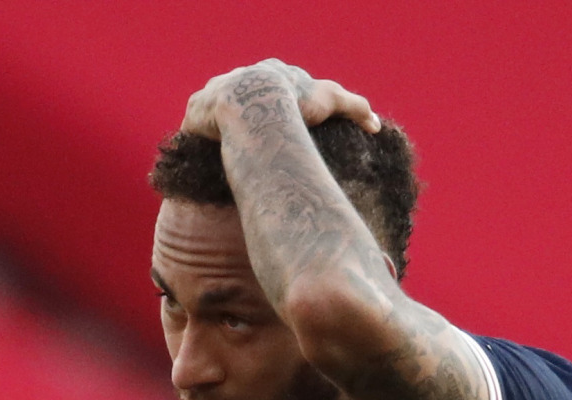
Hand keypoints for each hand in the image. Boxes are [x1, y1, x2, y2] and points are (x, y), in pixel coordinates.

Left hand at [181, 59, 379, 139]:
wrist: (256, 103)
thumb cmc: (296, 101)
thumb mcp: (332, 101)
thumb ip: (356, 109)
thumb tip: (377, 127)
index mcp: (270, 74)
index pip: (274, 87)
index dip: (277, 105)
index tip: (280, 124)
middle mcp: (240, 78)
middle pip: (241, 97)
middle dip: (243, 114)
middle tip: (248, 141)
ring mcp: (215, 93)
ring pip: (214, 111)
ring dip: (216, 126)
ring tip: (222, 149)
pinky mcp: (196, 110)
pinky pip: (194, 124)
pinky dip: (198, 137)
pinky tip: (202, 152)